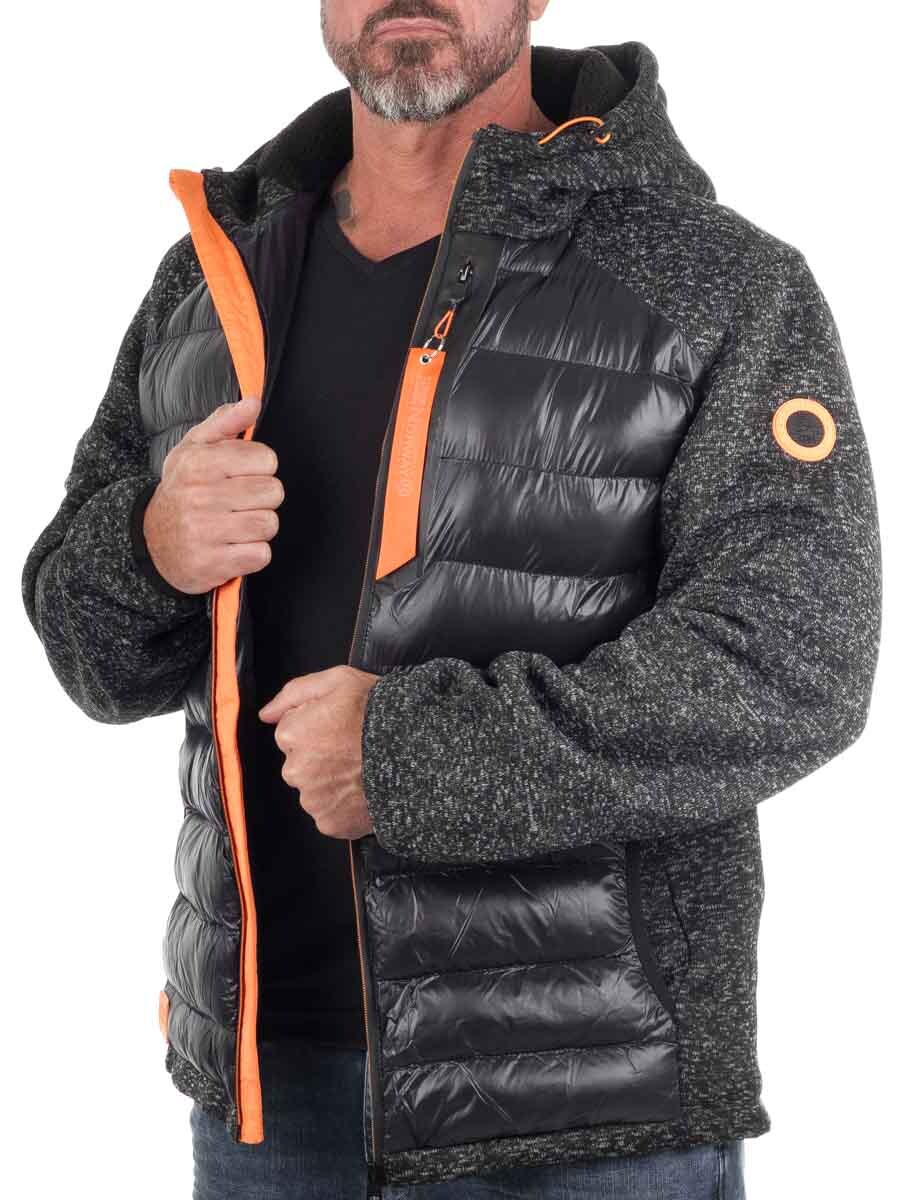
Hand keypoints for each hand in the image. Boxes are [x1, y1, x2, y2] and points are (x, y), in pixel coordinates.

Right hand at [143, 393, 283, 593]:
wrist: (151, 542)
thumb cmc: (182, 490)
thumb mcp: (195, 448)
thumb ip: (226, 422)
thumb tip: (253, 402)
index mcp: (199, 463)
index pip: (266, 459)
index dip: (260, 468)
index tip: (243, 475)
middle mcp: (199, 496)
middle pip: (273, 492)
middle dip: (262, 499)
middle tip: (240, 502)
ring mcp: (204, 532)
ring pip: (269, 524)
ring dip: (259, 527)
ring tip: (237, 524)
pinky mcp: (211, 564)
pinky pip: (261, 555)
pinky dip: (253, 553)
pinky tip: (234, 546)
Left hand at [258, 665, 380, 840]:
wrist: (418, 754)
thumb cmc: (380, 714)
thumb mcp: (339, 681)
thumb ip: (295, 692)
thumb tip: (266, 713)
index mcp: (294, 733)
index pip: (291, 731)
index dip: (317, 725)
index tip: (340, 725)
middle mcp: (296, 770)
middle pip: (300, 762)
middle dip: (319, 756)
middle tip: (353, 747)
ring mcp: (313, 800)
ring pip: (314, 789)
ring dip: (331, 781)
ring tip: (362, 769)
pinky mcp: (331, 823)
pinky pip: (329, 813)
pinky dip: (343, 805)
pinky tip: (363, 789)